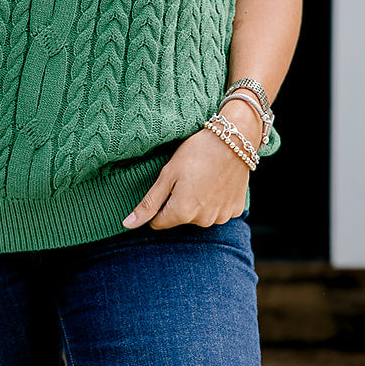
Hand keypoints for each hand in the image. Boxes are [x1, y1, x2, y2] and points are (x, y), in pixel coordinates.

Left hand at [122, 100, 261, 229]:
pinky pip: (219, 210)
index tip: (167, 185)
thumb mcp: (167, 175)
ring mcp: (222, 216)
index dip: (158, 204)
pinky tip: (217, 181)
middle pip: (180, 218)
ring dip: (198, 202)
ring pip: (200, 215)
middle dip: (179, 202)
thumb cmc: (196, 153)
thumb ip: (148, 203)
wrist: (234, 140)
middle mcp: (203, 220)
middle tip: (186, 177)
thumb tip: (128, 225)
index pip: (158, 222)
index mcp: (182, 212)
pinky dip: (216, 200)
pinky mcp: (236, 210)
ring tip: (203, 177)